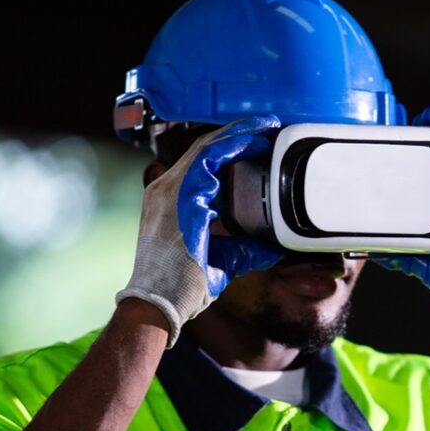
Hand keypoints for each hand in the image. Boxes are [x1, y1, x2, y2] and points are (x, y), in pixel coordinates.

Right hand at [117, 116, 282, 344]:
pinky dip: (233, 146)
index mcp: (169, 200)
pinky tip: (254, 140)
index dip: (228, 147)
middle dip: (236, 134)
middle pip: (203, 148)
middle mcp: (165, 189)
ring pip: (207, 147)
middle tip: (266, 126)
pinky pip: (209, 160)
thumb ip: (243, 248)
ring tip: (265, 126)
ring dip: (238, 134)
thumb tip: (272, 247)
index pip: (199, 162)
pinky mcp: (180, 197)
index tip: (256, 141)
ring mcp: (169, 190)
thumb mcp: (221, 261)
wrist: (157, 304)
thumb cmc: (181, 287)